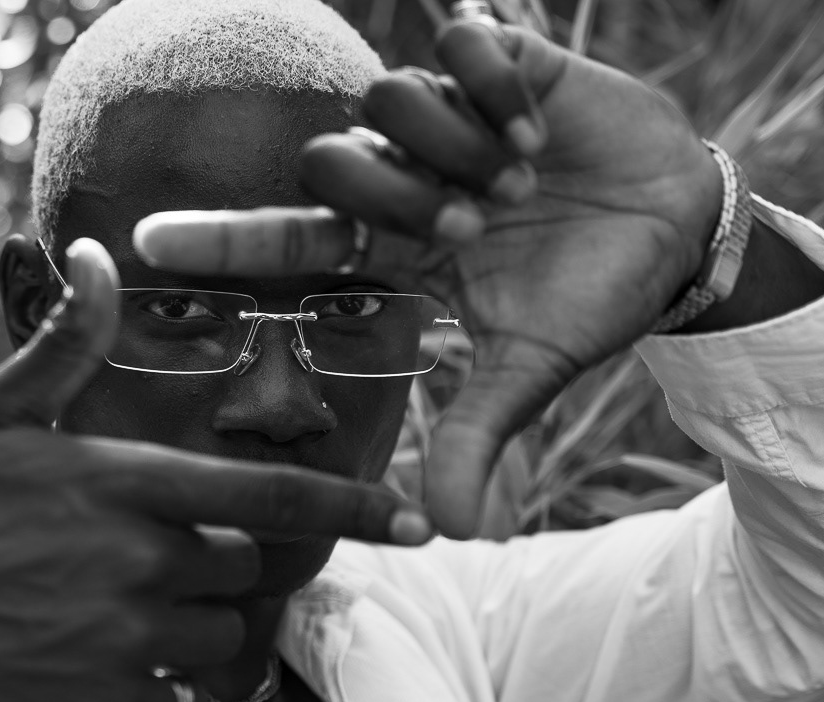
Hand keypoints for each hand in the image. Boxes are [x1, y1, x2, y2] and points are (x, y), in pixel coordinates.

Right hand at [0, 238, 430, 701]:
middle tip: (122, 560)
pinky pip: (167, 700)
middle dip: (203, 564)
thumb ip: (67, 341)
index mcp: (128, 483)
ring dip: (175, 628)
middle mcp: (143, 560)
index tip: (418, 525)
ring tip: (91, 612)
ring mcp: (127, 639)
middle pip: (238, 570)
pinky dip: (141, 689)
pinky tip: (76, 661)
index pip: (272, 499)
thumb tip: (94, 250)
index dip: (355, 510)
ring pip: (210, 638)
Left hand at [133, 20, 723, 538]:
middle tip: (479, 224)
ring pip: (388, 97)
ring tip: (521, 175)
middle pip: (329, 160)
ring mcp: (449, 116)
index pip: (288, 240)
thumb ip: (476, 438)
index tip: (142, 245)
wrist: (681, 230)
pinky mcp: (503, 60)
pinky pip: (461, 40)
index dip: (218, 242)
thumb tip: (447, 531)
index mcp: (398, 246)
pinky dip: (495, 85)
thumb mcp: (528, 372)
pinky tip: (537, 123)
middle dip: (397, 196)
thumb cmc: (591, 298)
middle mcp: (406, 176)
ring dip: (453, 146)